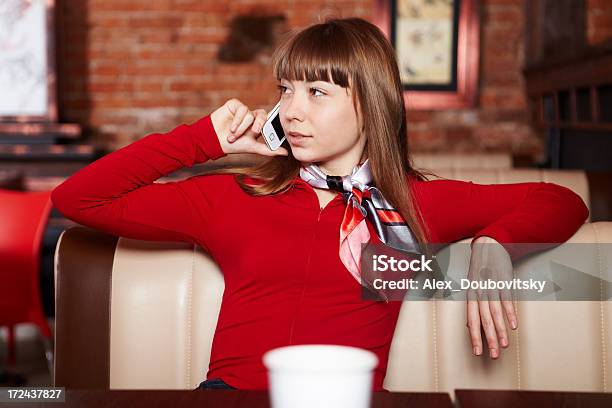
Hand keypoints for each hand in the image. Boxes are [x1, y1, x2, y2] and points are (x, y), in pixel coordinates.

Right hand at [210, 98, 288, 156]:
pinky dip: (237, 120)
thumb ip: (269, 150)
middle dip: (259, 124)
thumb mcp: (253, 148)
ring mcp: (242, 110)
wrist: (215, 141)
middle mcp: (251, 116)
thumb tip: (285, 153)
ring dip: (242, 128)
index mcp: (257, 125)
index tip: (270, 131)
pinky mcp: (234, 105)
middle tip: (255, 132)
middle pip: (262, 114)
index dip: (268, 124)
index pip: (268, 120)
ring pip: (250, 114)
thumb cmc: (233, 145)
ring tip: (234, 136)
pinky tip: (231, 128)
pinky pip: (241, 109)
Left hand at [466, 236, 517, 359]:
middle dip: (489, 340)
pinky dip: (510, 313)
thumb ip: (472, 307)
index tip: (477, 352)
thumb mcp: (472, 287)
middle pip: (484, 320)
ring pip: (495, 313)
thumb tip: (469, 326)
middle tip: (493, 355)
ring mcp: (491, 287)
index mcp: (470, 295)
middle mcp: (479, 292)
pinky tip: (514, 325)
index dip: (474, 337)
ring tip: (504, 345)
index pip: (471, 320)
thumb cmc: (480, 270)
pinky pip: (507, 300)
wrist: (488, 246)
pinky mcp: (503, 281)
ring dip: (500, 330)